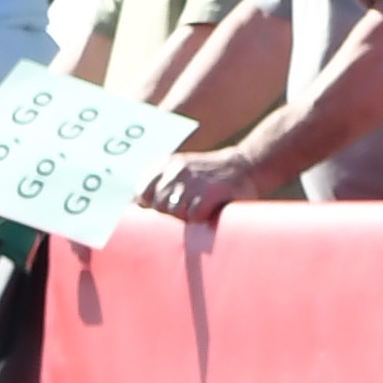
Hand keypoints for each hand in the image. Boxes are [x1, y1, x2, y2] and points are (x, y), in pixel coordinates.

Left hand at [140, 148, 256, 223]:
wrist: (247, 165)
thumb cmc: (209, 177)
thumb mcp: (182, 172)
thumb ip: (160, 186)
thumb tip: (136, 209)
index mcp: (166, 164)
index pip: (141, 194)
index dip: (150, 207)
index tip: (161, 211)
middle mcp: (177, 170)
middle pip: (158, 206)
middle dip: (170, 214)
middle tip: (187, 211)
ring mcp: (194, 180)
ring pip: (175, 212)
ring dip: (187, 216)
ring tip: (199, 209)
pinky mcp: (210, 191)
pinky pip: (194, 215)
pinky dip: (201, 218)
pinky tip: (209, 211)